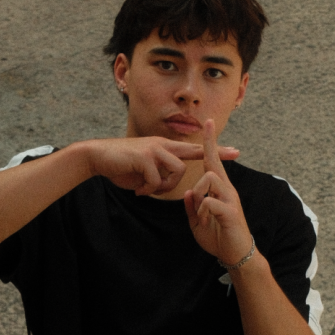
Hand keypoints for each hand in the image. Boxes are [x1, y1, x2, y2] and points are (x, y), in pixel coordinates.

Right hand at [85, 133, 238, 196]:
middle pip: (192, 153)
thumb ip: (155, 175)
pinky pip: (156, 179)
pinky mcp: (145, 157)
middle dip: (215, 154)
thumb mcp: (142, 170)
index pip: (194, 148)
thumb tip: (160, 185)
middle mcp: (162, 145)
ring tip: (148, 190)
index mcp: (163, 147)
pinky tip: (137, 190)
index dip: (214, 150)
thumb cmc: (119, 164)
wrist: (97, 156)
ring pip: (176, 171)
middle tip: (237, 153)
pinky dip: (148, 189)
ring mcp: (154, 149)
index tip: (234, 151)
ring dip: (164, 186)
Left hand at [184, 119, 253, 266]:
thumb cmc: (219, 237)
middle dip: (207, 149)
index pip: (213, 162)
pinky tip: (203, 221)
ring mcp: (230, 200)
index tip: (208, 123)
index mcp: (220, 190)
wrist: (236, 256)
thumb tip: (187, 193)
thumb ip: (192, 207)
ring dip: (198, 194)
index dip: (210, 142)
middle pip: (213, 164)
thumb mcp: (198, 221)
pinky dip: (201, 210)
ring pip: (209, 179)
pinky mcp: (231, 212)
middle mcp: (227, 190)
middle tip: (204, 133)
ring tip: (199, 212)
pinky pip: (210, 201)